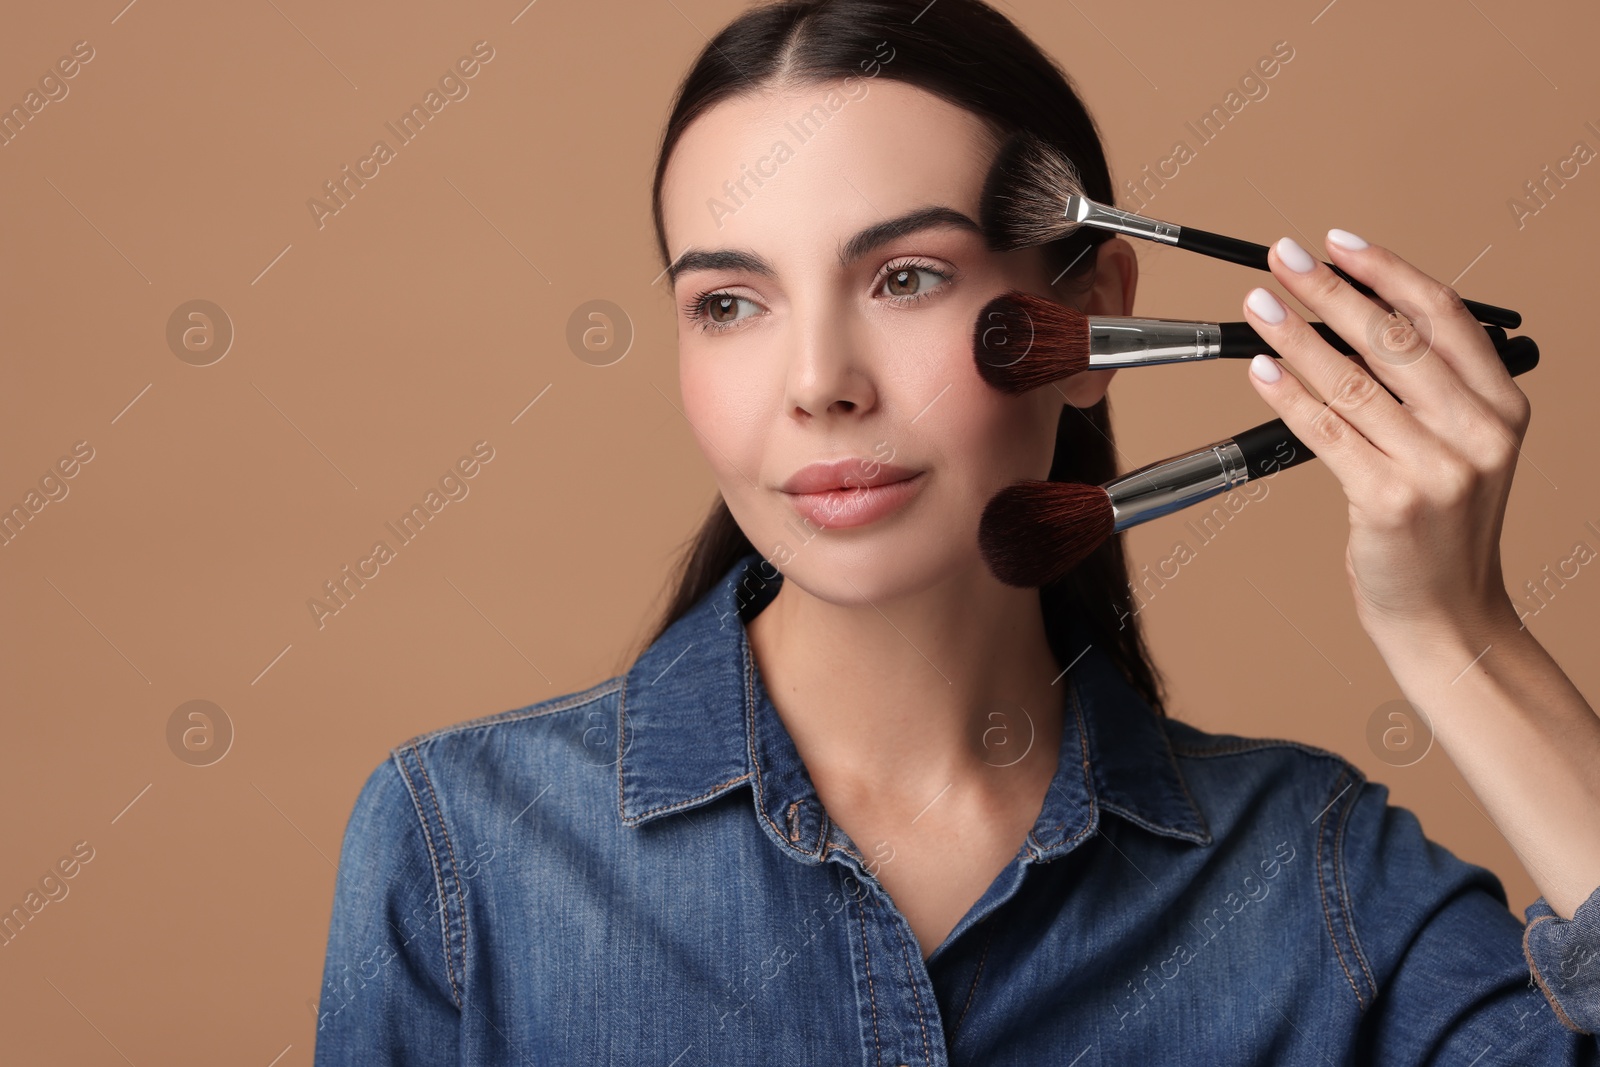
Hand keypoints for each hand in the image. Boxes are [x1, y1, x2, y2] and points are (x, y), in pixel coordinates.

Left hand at [1240, 230, 1530, 641]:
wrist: (1447, 616)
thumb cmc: (1441, 532)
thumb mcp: (1459, 452)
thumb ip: (1427, 395)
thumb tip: (1353, 324)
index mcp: (1503, 408)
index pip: (1443, 316)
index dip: (1388, 271)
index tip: (1341, 244)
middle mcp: (1478, 433)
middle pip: (1392, 339)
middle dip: (1330, 290)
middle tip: (1284, 259)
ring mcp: (1437, 468)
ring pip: (1352, 381)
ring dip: (1295, 336)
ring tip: (1260, 306)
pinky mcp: (1390, 499)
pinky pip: (1326, 431)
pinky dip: (1287, 395)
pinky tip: (1261, 369)